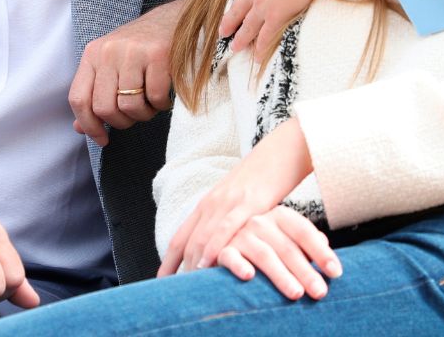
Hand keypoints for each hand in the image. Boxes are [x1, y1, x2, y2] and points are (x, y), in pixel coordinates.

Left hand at [70, 0, 184, 145]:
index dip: (89, 125)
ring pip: (129, 106)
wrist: (173, 19)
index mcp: (92, 54)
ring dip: (143, 115)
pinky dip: (160, 105)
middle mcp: (108, 51)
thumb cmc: (141, 48)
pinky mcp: (158, 54)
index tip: (102, 139)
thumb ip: (95, 93)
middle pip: (104, 108)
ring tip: (151, 106)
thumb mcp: (111, 65)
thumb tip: (80, 127)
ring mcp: (132, 52)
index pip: (78, 99)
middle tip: (135, 117)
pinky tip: (164, 97)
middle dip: (122, 122)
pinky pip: (154, 97)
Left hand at [158, 119, 320, 284]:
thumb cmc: (264, 179)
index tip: (161, 280)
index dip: (169, 260)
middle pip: (188, 242)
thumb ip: (227, 221)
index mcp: (208, 203)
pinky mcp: (248, 203)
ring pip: (203, 237)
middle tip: (176, 293)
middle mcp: (212, 203)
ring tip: (189, 287)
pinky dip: (214, 247)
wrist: (282, 151)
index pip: (181, 237)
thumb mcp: (238, 200)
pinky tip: (208, 264)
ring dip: (193, 264)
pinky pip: (225, 228)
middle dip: (179, 269)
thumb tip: (224, 247)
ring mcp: (228, 202)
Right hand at [204, 207, 340, 300]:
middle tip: (320, 291)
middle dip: (306, 271)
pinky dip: (239, 266)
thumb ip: (305, 241)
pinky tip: (249, 276)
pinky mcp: (222, 249)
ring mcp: (241, 234)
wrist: (224, 241)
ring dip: (281, 275)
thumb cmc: (265, 244)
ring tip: (296, 293)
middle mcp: (261, 222)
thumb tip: (325, 243)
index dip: (321, 252)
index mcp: (280, 216)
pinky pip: (230, 256)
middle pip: (288, 247)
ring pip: (264, 255)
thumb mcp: (287, 238)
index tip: (336, 272)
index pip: (305, 232)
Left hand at [220, 0, 383, 58]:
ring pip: (248, 24)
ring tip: (233, 47)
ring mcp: (264, 2)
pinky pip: (266, 35)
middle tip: (221, 30)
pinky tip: (256, 58)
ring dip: (240, 37)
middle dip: (230, 19)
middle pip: (239, 6)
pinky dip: (260, 48)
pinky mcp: (277, 15)